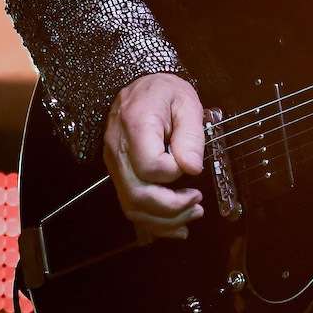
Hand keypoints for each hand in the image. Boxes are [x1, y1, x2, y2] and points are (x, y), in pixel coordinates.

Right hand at [102, 72, 206, 242]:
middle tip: (198, 203)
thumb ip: (190, 135)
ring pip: (131, 206)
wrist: (139, 86)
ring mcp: (114, 165)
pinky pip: (130, 205)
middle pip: (138, 195)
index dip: (174, 172)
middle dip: (171, 208)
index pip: (150, 166)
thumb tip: (192, 169)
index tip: (190, 163)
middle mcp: (118, 150)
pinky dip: (153, 222)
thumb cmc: (165, 91)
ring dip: (164, 220)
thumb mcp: (186, 102)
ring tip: (193, 214)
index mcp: (136, 127)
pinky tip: (175, 226)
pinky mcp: (118, 174)